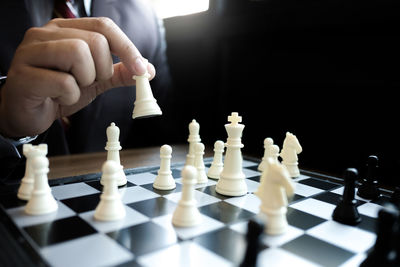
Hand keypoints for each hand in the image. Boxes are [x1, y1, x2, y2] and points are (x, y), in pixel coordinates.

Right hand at [0, 17, 154, 137]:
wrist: (27, 113)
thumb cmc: (58, 91)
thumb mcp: (95, 80)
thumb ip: (118, 73)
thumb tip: (148, 69)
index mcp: (65, 30)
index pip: (104, 26)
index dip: (127, 48)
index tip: (141, 70)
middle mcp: (46, 33)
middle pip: (95, 40)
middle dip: (102, 69)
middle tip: (88, 82)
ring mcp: (31, 51)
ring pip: (78, 53)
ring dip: (85, 79)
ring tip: (72, 88)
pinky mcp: (23, 75)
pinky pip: (63, 82)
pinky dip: (70, 96)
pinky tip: (57, 97)